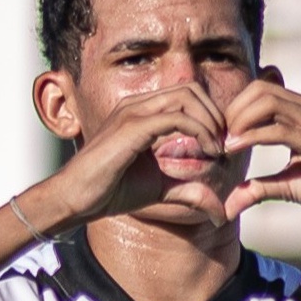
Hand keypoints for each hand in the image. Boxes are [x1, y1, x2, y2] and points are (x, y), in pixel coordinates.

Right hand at [19, 82, 231, 231]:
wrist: (76, 198)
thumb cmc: (110, 191)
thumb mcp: (161, 190)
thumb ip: (190, 192)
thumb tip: (220, 211)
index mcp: (142, 112)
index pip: (187, 96)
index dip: (210, 117)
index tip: (221, 146)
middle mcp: (137, 104)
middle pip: (191, 89)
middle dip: (215, 114)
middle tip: (224, 145)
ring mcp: (133, 112)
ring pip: (187, 97)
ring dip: (210, 121)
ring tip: (217, 150)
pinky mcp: (133, 127)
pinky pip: (177, 117)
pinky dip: (199, 132)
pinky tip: (207, 153)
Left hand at [220, 80, 300, 230]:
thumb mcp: (288, 186)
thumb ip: (260, 188)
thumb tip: (229, 203)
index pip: (262, 91)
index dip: (236, 109)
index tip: (221, 136)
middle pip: (260, 89)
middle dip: (233, 111)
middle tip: (219, 139)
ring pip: (268, 102)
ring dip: (240, 121)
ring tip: (226, 144)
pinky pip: (280, 130)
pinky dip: (253, 136)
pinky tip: (236, 149)